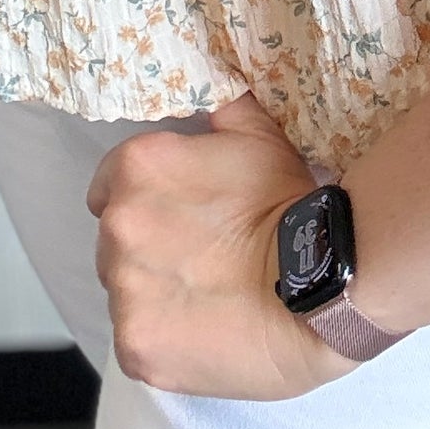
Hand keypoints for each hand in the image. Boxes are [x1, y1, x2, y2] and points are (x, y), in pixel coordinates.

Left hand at [86, 89, 360, 399]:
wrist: (319, 289)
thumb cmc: (289, 205)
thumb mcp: (258, 133)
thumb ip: (218, 106)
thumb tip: (208, 80)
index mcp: (136, 169)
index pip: (110, 183)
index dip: (147, 197)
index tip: (180, 212)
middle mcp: (117, 228)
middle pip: (116, 240)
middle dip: (149, 244)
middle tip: (202, 254)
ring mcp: (123, 293)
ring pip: (125, 291)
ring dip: (155, 291)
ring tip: (208, 295)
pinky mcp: (134, 348)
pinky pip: (134, 339)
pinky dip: (163, 337)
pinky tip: (203, 329)